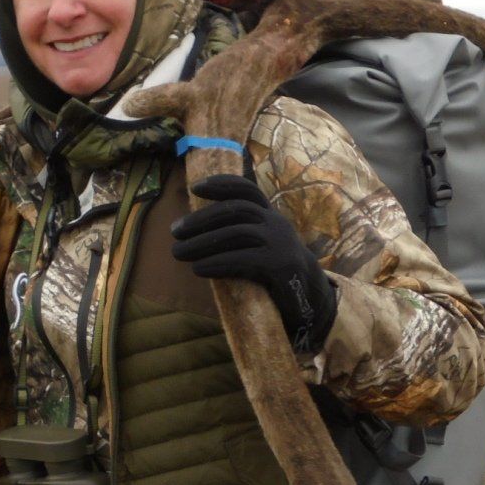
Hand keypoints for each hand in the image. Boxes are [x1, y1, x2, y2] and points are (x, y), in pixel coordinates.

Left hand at [170, 174, 336, 352]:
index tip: (194, 188)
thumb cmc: (274, 273)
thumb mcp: (259, 246)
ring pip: (236, 232)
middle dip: (201, 218)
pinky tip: (198, 268)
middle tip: (174, 232)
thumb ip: (238, 234)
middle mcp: (276, 223)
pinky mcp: (280, 265)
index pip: (247, 190)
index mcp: (270, 215)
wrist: (309, 300)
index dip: (221, 184)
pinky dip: (216, 263)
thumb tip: (194, 229)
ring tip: (178, 253)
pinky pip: (243, 259)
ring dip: (202, 242)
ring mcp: (280, 243)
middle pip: (235, 209)